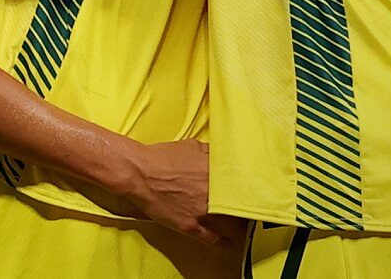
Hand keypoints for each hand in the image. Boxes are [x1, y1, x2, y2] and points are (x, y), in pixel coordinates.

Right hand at [114, 140, 240, 245]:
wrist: (139, 173)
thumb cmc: (162, 157)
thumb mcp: (192, 146)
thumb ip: (210, 153)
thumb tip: (220, 156)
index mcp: (214, 172)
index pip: (240, 181)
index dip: (247, 186)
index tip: (250, 187)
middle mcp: (212, 192)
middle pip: (237, 202)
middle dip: (243, 204)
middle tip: (247, 204)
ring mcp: (201, 211)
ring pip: (228, 222)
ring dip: (237, 224)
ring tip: (242, 223)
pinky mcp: (189, 225)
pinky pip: (210, 238)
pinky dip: (221, 242)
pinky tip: (228, 244)